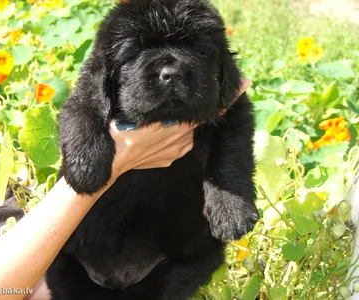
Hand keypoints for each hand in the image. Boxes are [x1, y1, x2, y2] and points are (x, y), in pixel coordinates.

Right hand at [109, 79, 251, 177]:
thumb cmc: (123, 132)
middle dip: (195, 111)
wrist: (114, 162)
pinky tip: (153, 137)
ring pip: (186, 132)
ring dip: (180, 126)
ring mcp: (178, 152)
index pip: (209, 110)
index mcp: (179, 127)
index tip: (246, 84)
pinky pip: (177, 145)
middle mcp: (183, 140)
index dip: (228, 99)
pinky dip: (172, 138)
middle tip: (186, 103)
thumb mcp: (143, 114)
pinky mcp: (170, 159)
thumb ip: (164, 107)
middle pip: (196, 120)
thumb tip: (178, 99)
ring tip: (158, 124)